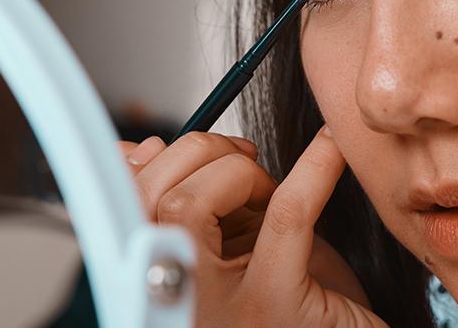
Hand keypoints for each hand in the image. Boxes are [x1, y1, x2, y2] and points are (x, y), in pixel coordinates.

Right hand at [118, 128, 385, 326]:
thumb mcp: (236, 250)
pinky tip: (330, 146)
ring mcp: (221, 311)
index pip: (126, 209)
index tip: (167, 147)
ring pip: (190, 207)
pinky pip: (285, 216)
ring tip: (265, 185)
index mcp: (164, 285)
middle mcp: (181, 302)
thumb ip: (196, 205)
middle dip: (197, 154)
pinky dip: (313, 166)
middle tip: (240, 162)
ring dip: (236, 169)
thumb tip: (138, 149)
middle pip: (152, 202)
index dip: (145, 165)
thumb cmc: (297, 305)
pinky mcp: (276, 305)